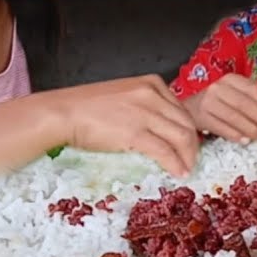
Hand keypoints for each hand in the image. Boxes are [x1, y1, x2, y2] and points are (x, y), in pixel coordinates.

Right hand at [61, 75, 199, 176]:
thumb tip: (161, 129)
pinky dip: (175, 164)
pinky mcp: (135, 132)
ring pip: (182, 137)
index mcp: (152, 83)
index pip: (182, 109)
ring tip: (186, 170)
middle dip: (193, 146)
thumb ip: (146, 106)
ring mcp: (145, 112)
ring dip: (188, 157)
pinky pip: (165, 151)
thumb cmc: (87, 107)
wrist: (62, 113)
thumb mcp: (125, 96)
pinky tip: (178, 173)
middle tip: (191, 161)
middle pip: (187, 123)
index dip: (189, 130)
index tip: (188, 145)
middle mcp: (152, 94)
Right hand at [184, 74, 256, 143]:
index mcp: (231, 79)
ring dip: (251, 129)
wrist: (190, 109)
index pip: (253, 89)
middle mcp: (218, 88)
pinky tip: (246, 141)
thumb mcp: (235, 96)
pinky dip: (236, 135)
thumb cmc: (219, 103)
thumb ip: (253, 103)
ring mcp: (208, 102)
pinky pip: (223, 128)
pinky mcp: (202, 118)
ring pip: (234, 117)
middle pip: (244, 104)